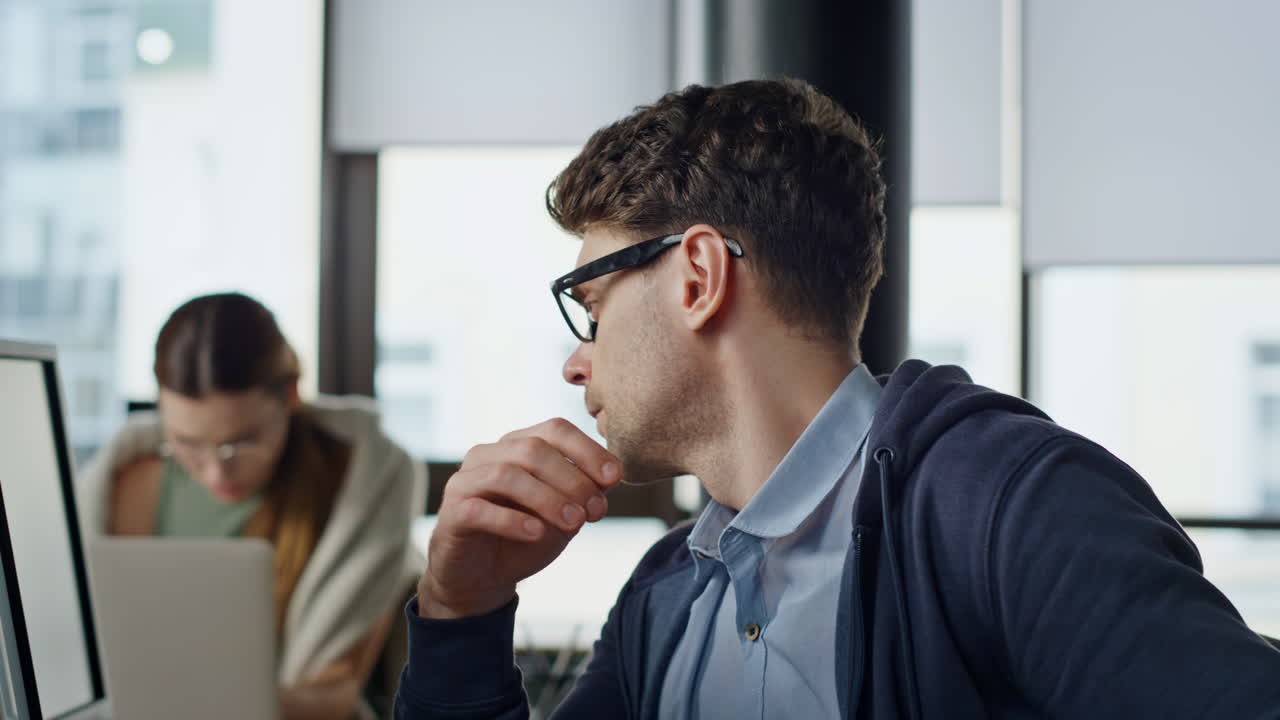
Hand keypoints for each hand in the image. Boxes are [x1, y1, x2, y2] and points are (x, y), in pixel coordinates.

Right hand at [419, 418, 620, 618]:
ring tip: (574, 524)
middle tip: (595, 511)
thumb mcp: (564, 515)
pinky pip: (479, 509)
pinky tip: (536, 533)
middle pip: (533, 450)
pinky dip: (512, 520)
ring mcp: (465, 482)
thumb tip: (611, 476)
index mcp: (517, 445)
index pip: (554, 430)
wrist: (483, 578)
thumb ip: (585, 493)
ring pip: (507, 475)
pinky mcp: (451, 514)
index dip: (587, 450)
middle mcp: (488, 455)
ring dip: (547, 498)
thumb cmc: (526, 537)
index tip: (614, 478)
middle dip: (572, 479)